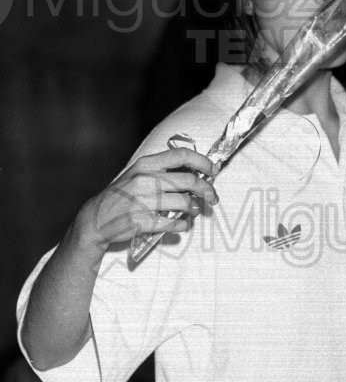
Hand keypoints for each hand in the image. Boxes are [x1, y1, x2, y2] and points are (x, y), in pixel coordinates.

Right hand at [75, 147, 217, 253]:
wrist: (96, 220)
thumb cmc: (121, 196)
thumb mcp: (136, 175)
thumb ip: (161, 171)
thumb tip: (194, 172)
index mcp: (145, 165)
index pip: (181, 155)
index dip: (202, 161)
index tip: (213, 170)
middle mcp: (145, 180)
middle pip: (189, 180)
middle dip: (207, 190)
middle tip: (212, 197)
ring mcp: (143, 201)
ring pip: (184, 203)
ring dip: (194, 208)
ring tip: (193, 211)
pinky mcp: (142, 221)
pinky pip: (174, 223)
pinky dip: (182, 225)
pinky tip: (182, 225)